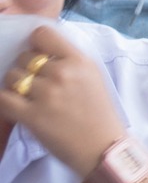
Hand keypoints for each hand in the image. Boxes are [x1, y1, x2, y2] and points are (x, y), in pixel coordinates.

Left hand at [0, 26, 126, 178]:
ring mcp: (46, 94)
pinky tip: (16, 107)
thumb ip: (69, 61)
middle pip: (24, 57)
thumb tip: (39, 51)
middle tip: (36, 85)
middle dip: (26, 69)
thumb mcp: (93, 78)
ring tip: (27, 98)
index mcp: (80, 61)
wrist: (103, 148)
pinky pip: (3, 99)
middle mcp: (63, 73)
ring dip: (15, 86)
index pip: (43, 34)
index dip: (36, 44)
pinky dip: (6, 102)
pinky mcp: (32, 115)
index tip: (40, 57)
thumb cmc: (98, 114)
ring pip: (11, 77)